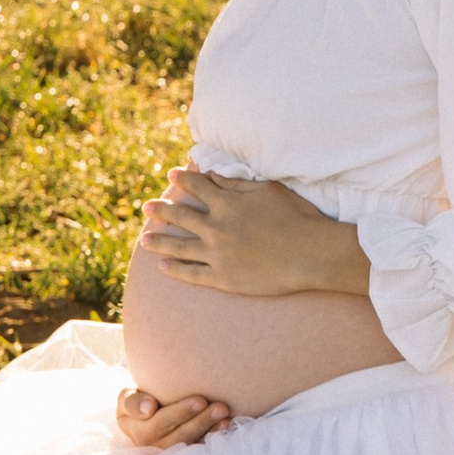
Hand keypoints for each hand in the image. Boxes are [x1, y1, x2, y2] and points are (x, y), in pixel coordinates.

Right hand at [115, 385, 232, 450]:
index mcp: (138, 432)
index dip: (180, 412)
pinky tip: (227, 425)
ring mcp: (170, 454)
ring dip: (210, 430)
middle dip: (201, 420)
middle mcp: (154, 447)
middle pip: (179, 436)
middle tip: (220, 406)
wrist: (146, 414)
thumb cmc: (138, 402)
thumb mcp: (127, 398)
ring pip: (192, 444)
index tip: (200, 400)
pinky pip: (200, 449)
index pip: (160, 422)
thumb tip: (149, 409)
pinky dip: (214, 437)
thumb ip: (132, 402)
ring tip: (225, 414)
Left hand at [135, 166, 373, 298]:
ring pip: (179, 247)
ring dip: (159, 242)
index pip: (198, 187)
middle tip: (147, 207)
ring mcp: (217, 255)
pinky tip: (163, 267)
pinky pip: (192, 274)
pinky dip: (176, 270)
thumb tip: (213, 177)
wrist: (309, 254)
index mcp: (226, 203)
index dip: (183, 180)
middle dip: (162, 210)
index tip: (171, 175)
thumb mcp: (267, 190)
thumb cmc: (294, 217)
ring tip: (144, 240)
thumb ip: (236, 184)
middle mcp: (216, 228)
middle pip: (181, 216)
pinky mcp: (223, 278)